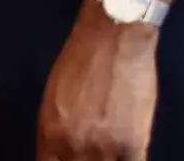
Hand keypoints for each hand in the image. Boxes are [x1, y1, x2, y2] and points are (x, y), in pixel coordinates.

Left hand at [37, 9, 156, 160]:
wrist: (113, 35)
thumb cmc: (82, 58)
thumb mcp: (54, 98)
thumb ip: (56, 132)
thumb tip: (60, 154)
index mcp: (50, 134)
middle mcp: (74, 146)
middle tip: (91, 156)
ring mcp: (105, 148)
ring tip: (109, 154)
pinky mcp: (133, 143)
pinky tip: (127, 157)